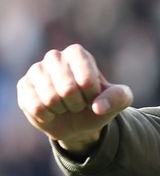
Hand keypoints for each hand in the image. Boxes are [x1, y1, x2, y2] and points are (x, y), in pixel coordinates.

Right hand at [17, 44, 132, 154]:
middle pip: (67, 89)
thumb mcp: (119, 100)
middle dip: (77, 104)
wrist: (78, 122)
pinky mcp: (24, 87)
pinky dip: (47, 116)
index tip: (92, 95)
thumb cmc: (98, 104)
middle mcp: (54, 57)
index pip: (85, 77)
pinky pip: (35, 106)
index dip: (91, 93)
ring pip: (50, 98)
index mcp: (77, 54)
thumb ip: (118, 98)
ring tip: (65, 106)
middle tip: (78, 103)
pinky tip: (51, 112)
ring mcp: (36, 70)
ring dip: (62, 110)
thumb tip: (98, 107)